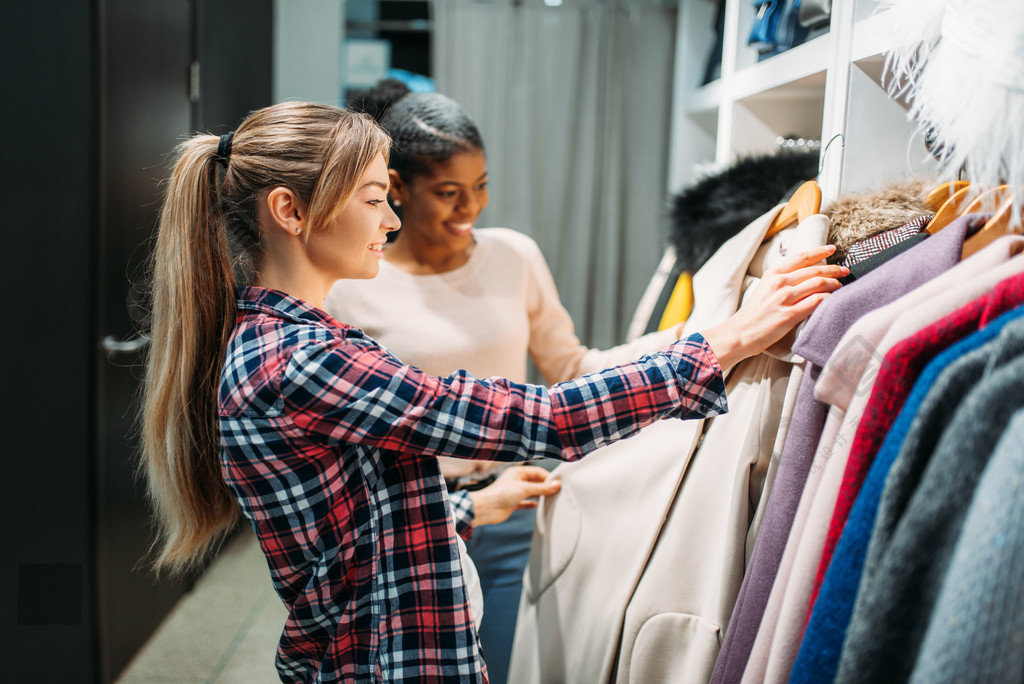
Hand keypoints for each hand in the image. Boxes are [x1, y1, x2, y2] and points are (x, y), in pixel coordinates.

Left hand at [468, 466, 561, 526]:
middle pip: (535, 481)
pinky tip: (537, 505)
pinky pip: (525, 502)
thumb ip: (541, 487)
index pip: (537, 472)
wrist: (485, 509)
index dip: (548, 477)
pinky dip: (531, 503)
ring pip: (531, 492)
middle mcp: (516, 481)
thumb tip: (556, 484)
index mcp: (518, 472)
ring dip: (540, 494)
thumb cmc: (500, 494)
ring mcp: (514, 492)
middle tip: (557, 492)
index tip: (558, 484)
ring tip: (551, 498)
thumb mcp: (524, 489)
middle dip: (545, 486)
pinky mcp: (512, 503)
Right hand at [702, 245, 846, 368]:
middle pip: (814, 270)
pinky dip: (828, 299)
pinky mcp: (789, 315)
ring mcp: (784, 298)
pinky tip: (833, 299)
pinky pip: (816, 302)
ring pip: (818, 284)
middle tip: (844, 270)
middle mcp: (779, 282)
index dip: (819, 251)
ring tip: (841, 286)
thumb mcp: (764, 288)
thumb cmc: (754, 313)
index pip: (801, 257)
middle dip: (833, 269)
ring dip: (834, 284)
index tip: (832, 248)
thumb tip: (802, 274)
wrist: (741, 332)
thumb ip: (781, 279)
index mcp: (773, 273)